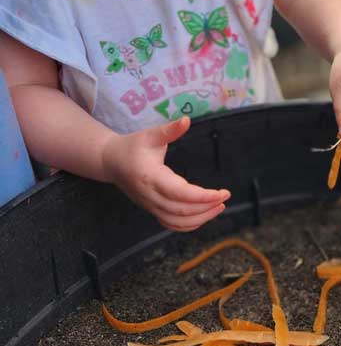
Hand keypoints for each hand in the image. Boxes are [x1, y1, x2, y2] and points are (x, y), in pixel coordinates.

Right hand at [101, 117, 229, 231]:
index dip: (202, 197)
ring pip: (176, 221)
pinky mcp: (151, 209)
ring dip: (200, 218)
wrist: (110, 161)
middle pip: (181, 210)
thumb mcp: (150, 134)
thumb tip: (186, 120)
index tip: (221, 193)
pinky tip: (204, 216)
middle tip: (225, 197)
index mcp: (151, 177)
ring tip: (219, 206)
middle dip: (206, 207)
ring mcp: (150, 205)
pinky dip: (188, 225)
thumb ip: (169, 130)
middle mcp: (150, 195)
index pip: (180, 193)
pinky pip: (170, 224)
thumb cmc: (132, 146)